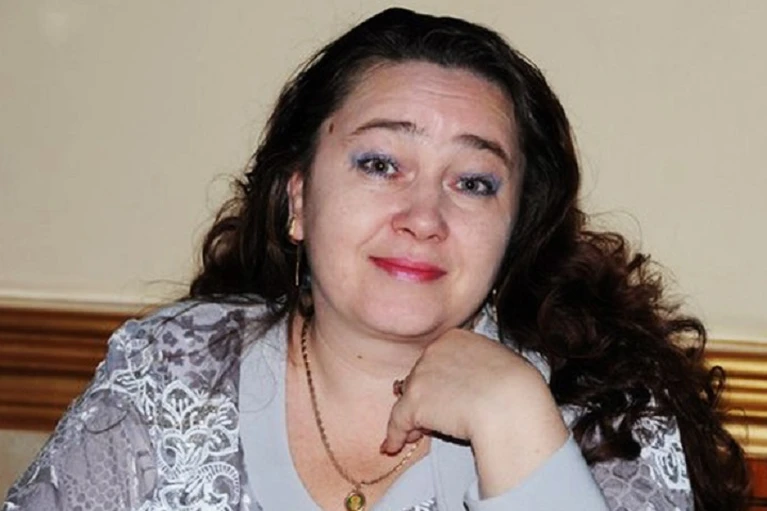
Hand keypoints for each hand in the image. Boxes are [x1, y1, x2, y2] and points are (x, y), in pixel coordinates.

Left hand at [381, 328, 567, 496]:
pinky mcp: (414, 402)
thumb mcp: (499, 361)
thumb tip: (474, 381)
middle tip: (431, 417)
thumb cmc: (517, 386)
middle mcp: (433, 350)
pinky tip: (393, 446)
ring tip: (415, 435)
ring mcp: (421, 375)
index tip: (444, 394)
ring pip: (409, 398)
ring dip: (412, 417)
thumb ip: (478, 365)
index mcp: (454, 337)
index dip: (438, 378)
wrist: (511, 404)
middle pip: (420, 375)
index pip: (438, 358)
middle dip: (425, 396)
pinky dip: (395, 435)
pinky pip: (398, 421)